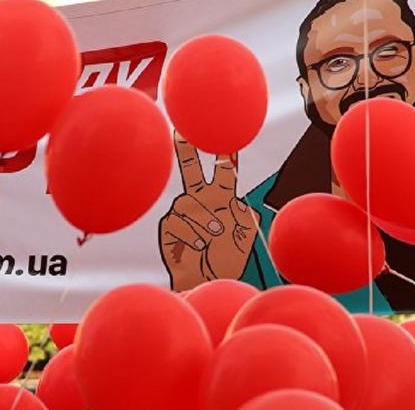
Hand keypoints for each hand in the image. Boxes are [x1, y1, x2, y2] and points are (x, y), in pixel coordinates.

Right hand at [159, 132, 259, 290]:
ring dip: (205, 221)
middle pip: (191, 170)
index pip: (224, 171)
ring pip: (190, 204)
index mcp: (221, 199)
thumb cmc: (226, 260)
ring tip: (213, 237)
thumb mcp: (245, 238)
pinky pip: (178, 221)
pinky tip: (199, 246)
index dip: (225, 153)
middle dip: (186, 151)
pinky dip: (193, 234)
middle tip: (180, 133)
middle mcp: (199, 200)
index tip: (226, 134)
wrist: (207, 282)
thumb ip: (245, 217)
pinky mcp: (169, 225)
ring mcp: (182, 212)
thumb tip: (232, 201)